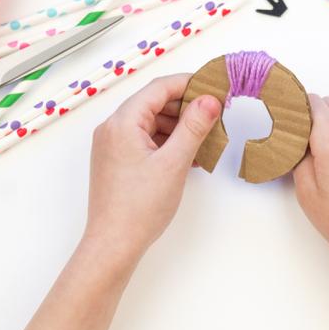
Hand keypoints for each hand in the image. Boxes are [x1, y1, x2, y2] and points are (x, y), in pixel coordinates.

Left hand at [82, 74, 220, 268]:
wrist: (113, 245)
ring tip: (205, 138)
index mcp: (122, 122)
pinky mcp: (117, 160)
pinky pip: (145, 139)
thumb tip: (210, 99)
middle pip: (154, 103)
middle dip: (186, 106)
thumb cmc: (140, 207)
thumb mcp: (174, 162)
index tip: (215, 88)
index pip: (160, 88)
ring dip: (179, 125)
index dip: (190, 84)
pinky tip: (189, 154)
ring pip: (151, 121)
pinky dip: (167, 141)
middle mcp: (113, 128)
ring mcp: (112, 145)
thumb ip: (194, 127)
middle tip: (215, 115)